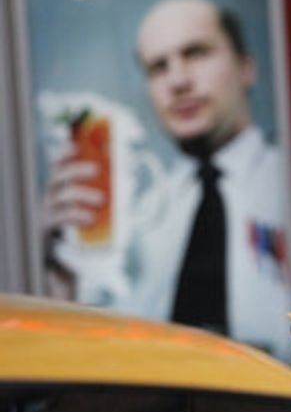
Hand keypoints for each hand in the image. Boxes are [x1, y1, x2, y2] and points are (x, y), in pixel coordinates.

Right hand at [40, 143, 103, 288]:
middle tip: (97, 169)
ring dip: (82, 194)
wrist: (64, 267)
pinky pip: (58, 218)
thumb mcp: (90, 211)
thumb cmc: (79, 236)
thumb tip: (126, 180)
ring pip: (59, 196)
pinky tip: (90, 218)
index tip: (76, 144)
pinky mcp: (44, 232)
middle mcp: (46, 200)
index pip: (56, 167)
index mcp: (57, 191)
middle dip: (75, 169)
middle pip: (56, 177)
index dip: (63, 154)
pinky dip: (75, 215)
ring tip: (102, 199)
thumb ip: (101, 196)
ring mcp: (43, 215)